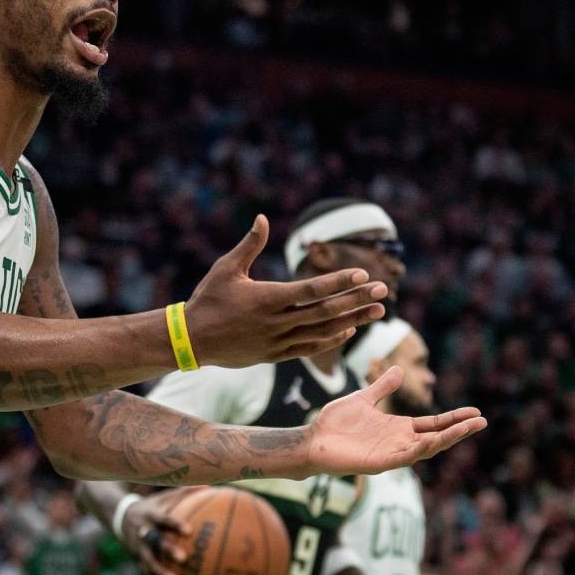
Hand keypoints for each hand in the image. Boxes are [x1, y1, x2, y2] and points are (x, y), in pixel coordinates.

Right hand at [119, 487, 197, 574]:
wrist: (122, 516)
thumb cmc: (152, 506)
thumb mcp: (164, 497)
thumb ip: (184, 493)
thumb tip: (208, 486)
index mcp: (150, 515)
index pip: (163, 519)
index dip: (174, 524)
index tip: (189, 531)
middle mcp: (143, 531)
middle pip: (154, 540)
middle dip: (167, 549)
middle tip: (183, 558)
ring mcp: (138, 546)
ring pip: (147, 560)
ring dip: (159, 571)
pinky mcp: (137, 558)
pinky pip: (145, 573)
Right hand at [184, 215, 387, 368]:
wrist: (191, 340)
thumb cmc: (207, 299)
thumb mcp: (226, 268)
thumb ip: (249, 244)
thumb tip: (262, 218)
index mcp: (267, 298)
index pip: (311, 290)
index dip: (338, 282)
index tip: (362, 274)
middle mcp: (276, 322)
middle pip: (325, 312)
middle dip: (356, 300)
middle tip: (383, 290)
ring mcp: (277, 341)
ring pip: (323, 332)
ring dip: (353, 321)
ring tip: (378, 312)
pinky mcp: (274, 355)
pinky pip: (309, 348)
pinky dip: (330, 340)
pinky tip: (348, 330)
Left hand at [307, 367, 486, 474]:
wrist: (312, 440)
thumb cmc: (334, 423)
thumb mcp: (363, 398)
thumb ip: (382, 387)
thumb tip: (398, 369)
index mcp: (398, 427)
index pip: (433, 423)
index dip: (454, 418)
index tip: (475, 411)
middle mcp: (399, 441)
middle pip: (437, 437)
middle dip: (459, 429)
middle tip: (482, 421)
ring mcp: (391, 454)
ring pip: (426, 449)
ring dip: (446, 439)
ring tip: (466, 428)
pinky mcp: (378, 463)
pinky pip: (404, 457)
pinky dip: (419, 450)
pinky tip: (433, 440)